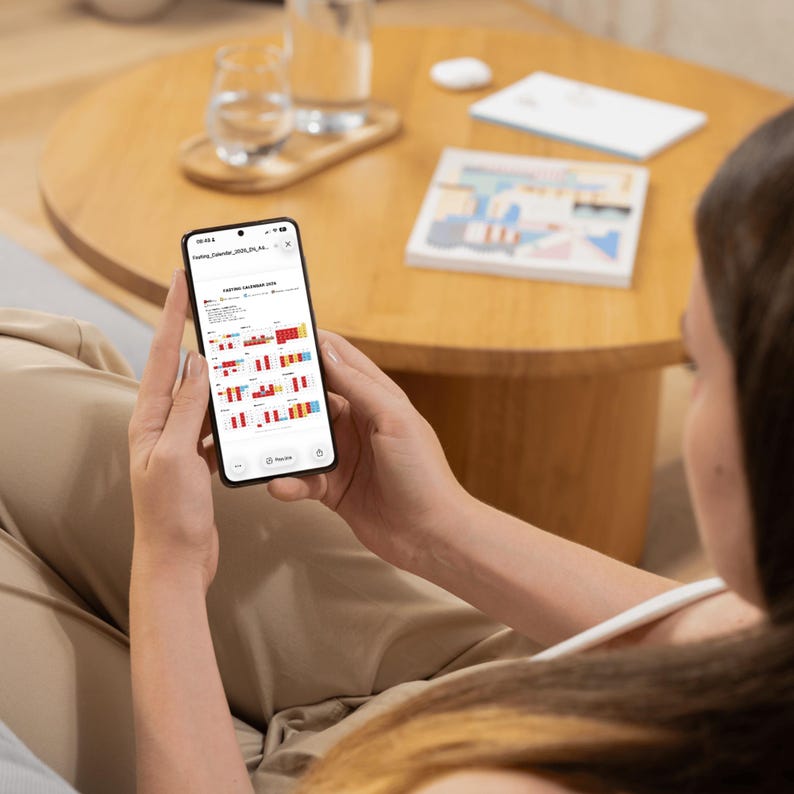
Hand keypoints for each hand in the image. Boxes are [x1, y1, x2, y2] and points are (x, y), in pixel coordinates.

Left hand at [128, 270, 217, 591]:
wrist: (177, 561)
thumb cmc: (169, 515)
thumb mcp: (177, 456)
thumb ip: (187, 408)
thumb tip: (199, 363)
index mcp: (148, 420)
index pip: (161, 354)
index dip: (170, 315)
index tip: (179, 281)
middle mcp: (159, 426)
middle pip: (182, 371)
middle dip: (199, 339)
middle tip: (220, 312)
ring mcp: (178, 443)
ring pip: (203, 398)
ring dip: (222, 378)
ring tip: (243, 358)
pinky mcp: (195, 459)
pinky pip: (214, 425)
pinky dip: (231, 413)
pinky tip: (248, 409)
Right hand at [267, 331, 471, 571]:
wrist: (431, 536)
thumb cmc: (423, 475)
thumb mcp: (394, 420)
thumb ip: (359, 385)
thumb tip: (327, 350)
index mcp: (376, 398)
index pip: (339, 360)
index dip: (312, 345)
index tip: (278, 333)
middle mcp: (357, 423)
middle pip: (312, 399)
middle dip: (283, 392)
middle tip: (250, 385)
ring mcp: (344, 455)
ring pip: (301, 439)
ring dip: (280, 441)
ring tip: (255, 439)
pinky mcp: (333, 487)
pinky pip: (302, 478)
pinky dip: (289, 480)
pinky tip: (280, 484)